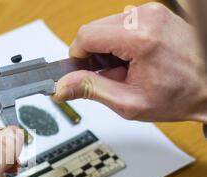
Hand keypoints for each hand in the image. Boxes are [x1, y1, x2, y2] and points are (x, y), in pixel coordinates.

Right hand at [53, 2, 206, 122]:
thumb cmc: (178, 96)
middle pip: (93, 29)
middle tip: (110, 75)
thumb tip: (61, 86)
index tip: (82, 72)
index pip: (85, 36)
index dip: (77, 57)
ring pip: (105, 26)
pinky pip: (120, 24)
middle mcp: (146, 17)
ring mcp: (152, 12)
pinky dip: (119, 43)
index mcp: (140, 38)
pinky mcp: (154, 13)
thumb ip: (90, 90)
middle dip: (93, 55)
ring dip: (106, 49)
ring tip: (126, 68)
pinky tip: (133, 59)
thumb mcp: (128, 102)